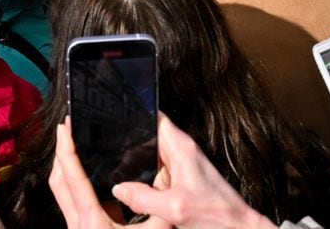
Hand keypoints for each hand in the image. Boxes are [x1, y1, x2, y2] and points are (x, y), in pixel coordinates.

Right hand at [50, 116, 274, 228]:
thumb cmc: (217, 215)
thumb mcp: (173, 208)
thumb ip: (143, 198)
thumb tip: (119, 189)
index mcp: (181, 148)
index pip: (155, 117)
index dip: (134, 114)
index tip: (115, 116)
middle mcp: (182, 152)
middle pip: (148, 139)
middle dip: (130, 148)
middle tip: (112, 160)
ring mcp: (183, 167)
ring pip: (151, 159)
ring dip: (139, 168)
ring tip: (124, 179)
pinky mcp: (183, 181)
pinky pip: (158, 175)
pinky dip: (148, 182)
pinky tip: (142, 195)